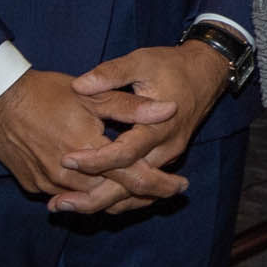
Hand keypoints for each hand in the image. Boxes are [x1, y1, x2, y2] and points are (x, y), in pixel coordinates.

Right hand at [0, 69, 181, 214]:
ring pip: (90, 200)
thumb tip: (170, 110)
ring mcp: (47, 184)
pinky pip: (67, 197)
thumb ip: (132, 108)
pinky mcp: (33, 185)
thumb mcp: (94, 96)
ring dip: (116, 198)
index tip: (182, 186)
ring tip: (142, 194)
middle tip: (168, 192)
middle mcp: (68, 175)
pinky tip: (103, 187)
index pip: (133, 177)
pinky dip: (88, 195)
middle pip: (113, 196)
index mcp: (89, 150)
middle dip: (143, 197)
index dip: (160, 184)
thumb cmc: (48, 93)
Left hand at [58, 40, 230, 202]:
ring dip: (101, 202)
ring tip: (64, 205)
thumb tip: (79, 86)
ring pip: (135, 192)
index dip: (95, 160)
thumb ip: (111, 74)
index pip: (125, 153)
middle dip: (94, 198)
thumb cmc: (172, 65)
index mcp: (159, 126)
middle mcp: (165, 149)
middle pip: (130, 185)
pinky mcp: (164, 159)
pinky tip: (89, 198)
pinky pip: (140, 187)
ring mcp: (167, 157)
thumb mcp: (141, 61)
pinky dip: (115, 196)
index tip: (66, 160)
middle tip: (58, 204)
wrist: (207, 73)